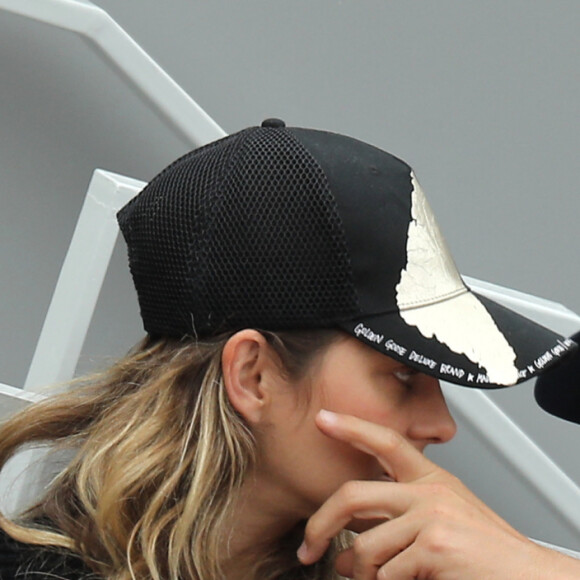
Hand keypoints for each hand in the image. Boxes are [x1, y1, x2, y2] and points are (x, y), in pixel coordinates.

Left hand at [297, 410, 579, 578]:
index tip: (323, 418)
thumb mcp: (439, 522)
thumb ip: (394, 524)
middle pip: (353, 494)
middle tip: (308, 547)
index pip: (386, 441)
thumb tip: (346, 551)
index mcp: (431, 479)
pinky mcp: (434, 546)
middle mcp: (429, 491)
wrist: (527, 577)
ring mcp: (431, 516)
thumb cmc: (481, 554)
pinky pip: (387, 573)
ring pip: (365, 547)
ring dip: (362, 574)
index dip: (352, 427)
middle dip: (320, 523)